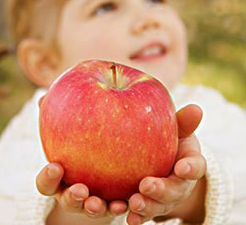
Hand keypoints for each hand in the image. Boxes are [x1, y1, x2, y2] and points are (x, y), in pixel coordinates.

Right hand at [36, 96, 127, 221]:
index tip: (55, 166)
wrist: (110, 149)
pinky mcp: (115, 200)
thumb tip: (44, 97)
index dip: (48, 177)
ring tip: (108, 203)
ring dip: (98, 208)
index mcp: (60, 177)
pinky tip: (131, 199)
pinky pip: (118, 205)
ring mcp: (95, 200)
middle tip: (82, 190)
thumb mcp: (71, 123)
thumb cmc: (83, 133)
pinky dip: (122, 204)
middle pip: (70, 200)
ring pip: (93, 209)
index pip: (46, 182)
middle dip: (74, 198)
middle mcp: (75, 192)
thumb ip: (59, 112)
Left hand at [127, 104, 205, 224]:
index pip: (195, 166)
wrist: (161, 158)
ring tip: (133, 203)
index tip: (181, 167)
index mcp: (190, 164)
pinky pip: (142, 213)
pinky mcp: (148, 205)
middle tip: (147, 185)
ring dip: (147, 206)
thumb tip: (196, 108)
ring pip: (158, 206)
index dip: (190, 168)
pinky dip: (136, 216)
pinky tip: (124, 214)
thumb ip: (184, 121)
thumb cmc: (170, 139)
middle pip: (175, 191)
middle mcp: (180, 185)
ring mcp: (164, 198)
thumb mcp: (177, 128)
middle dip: (162, 190)